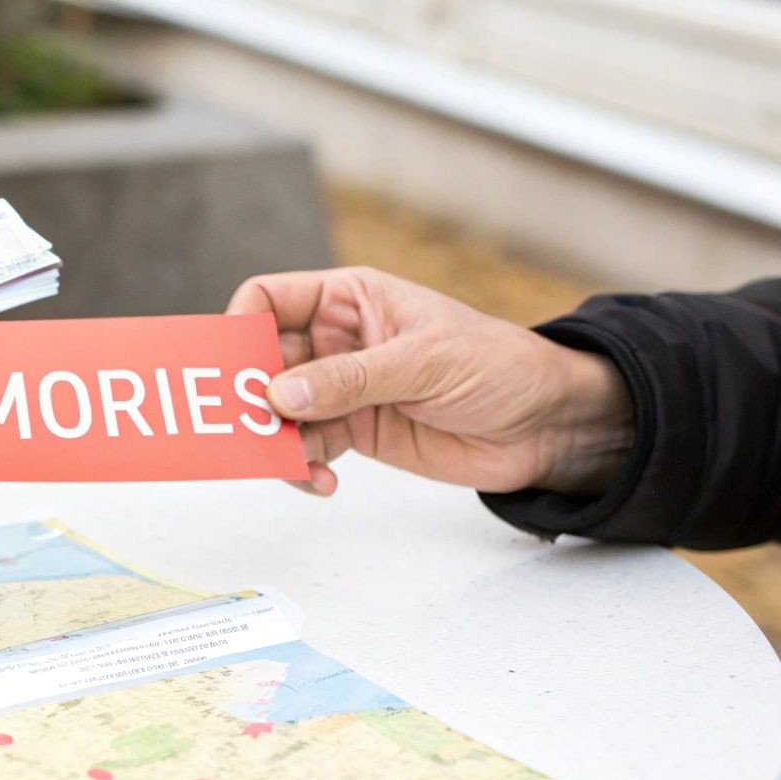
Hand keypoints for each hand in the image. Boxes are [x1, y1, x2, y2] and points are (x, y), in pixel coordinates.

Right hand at [225, 267, 634, 496]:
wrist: (547, 426)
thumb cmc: (500, 366)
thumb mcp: (425, 362)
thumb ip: (351, 379)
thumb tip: (280, 395)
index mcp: (350, 299)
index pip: (269, 299)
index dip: (242, 327)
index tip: (234, 366)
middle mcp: (337, 341)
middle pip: (263, 361)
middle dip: (249, 395)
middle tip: (244, 426)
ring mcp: (342, 389)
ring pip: (278, 412)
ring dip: (275, 441)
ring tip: (292, 463)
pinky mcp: (355, 431)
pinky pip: (305, 448)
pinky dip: (302, 468)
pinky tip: (323, 480)